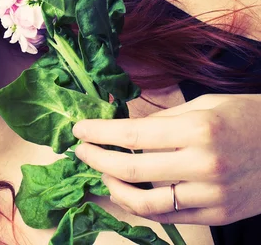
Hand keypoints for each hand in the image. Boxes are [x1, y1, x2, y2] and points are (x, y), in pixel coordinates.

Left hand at [71, 94, 260, 225]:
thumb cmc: (244, 117)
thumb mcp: (202, 105)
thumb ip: (161, 120)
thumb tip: (122, 129)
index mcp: (197, 130)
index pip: (131, 135)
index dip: (98, 133)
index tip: (79, 131)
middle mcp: (204, 165)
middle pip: (131, 170)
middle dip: (96, 160)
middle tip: (80, 151)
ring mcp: (212, 196)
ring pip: (145, 203)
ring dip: (114, 189)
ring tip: (102, 174)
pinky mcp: (218, 215)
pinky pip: (168, 217)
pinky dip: (142, 206)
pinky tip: (129, 191)